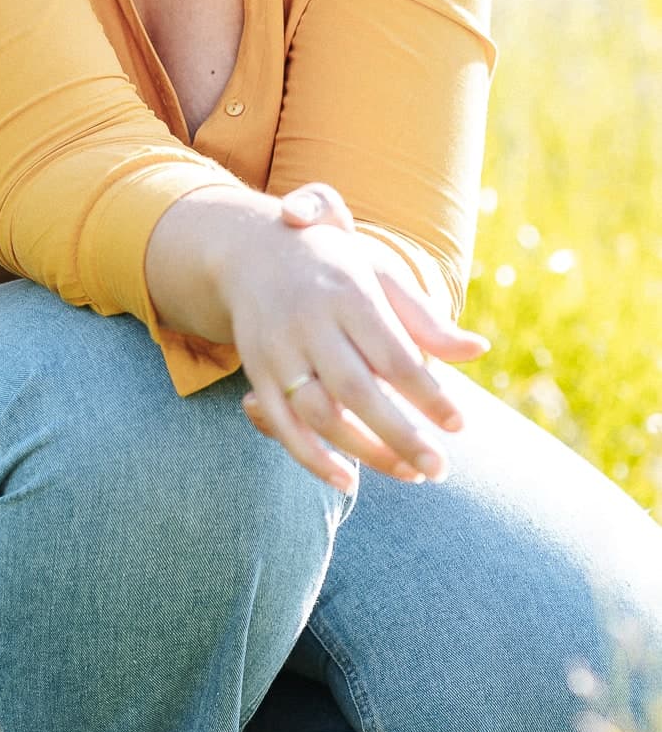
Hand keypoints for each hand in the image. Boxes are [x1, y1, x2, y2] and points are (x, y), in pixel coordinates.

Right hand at [146, 184, 488, 491]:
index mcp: (348, 295)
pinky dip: (312, 460)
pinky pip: (282, 426)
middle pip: (356, 391)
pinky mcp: (257, 373)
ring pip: (319, 414)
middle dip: (400, 436)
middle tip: (439, 469)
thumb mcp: (380, 277)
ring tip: (408, 475)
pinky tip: (347, 482)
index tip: (459, 425)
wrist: (252, 249)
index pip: (393, 355)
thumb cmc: (334, 268)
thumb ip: (425, 319)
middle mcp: (309, 323)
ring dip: (364, 453)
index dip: (427, 395)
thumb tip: (480, 351)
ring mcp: (278, 350)